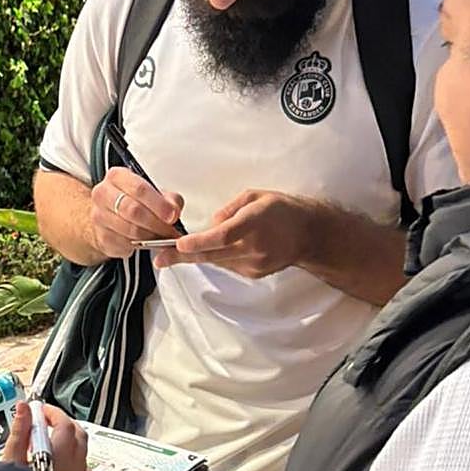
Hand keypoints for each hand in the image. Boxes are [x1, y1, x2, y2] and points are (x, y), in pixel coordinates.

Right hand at [2, 401, 95, 470]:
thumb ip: (19, 431)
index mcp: (59, 456)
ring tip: (50, 443)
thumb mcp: (9, 461)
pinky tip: (63, 467)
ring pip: (84, 453)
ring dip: (70, 442)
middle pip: (77, 435)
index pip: (63, 423)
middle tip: (43, 422)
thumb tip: (23, 408)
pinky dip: (76, 463)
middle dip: (62, 424)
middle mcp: (75, 468)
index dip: (51, 413)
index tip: (38, 410)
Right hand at [89, 167, 184, 258]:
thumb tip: (174, 210)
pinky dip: (141, 246)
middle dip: (156, 223)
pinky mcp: (101, 236)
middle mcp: (104, 194)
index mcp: (117, 177)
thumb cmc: (131, 200)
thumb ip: (168, 199)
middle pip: (133, 210)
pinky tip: (149, 242)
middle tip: (170, 230)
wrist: (108, 215)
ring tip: (163, 237)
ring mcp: (99, 216)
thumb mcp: (153, 193)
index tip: (172, 215)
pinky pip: (126, 244)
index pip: (139, 189)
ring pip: (130, 230)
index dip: (158, 204)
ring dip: (151, 236)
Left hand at [154, 189, 317, 278]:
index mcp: (254, 223)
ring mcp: (255, 264)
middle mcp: (254, 247)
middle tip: (159, 258)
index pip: (223, 236)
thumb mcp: (255, 196)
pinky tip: (210, 251)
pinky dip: (216, 258)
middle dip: (183, 257)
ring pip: (217, 262)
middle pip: (213, 255)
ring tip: (172, 253)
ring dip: (196, 257)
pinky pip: (227, 266)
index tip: (180, 244)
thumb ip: (230, 210)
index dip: (200, 242)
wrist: (309, 234)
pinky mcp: (254, 274)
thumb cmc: (281, 209)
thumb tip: (209, 224)